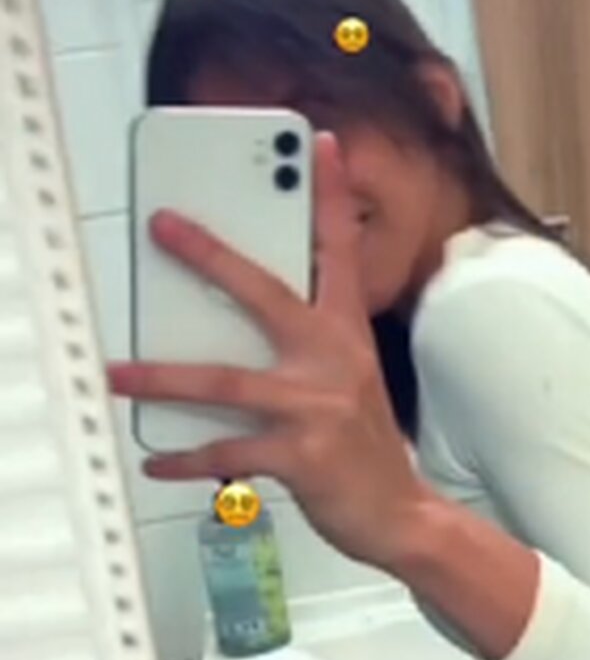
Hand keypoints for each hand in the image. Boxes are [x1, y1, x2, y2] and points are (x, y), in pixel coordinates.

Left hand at [108, 133, 435, 572]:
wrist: (401, 512)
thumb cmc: (365, 446)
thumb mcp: (348, 384)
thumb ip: (303, 351)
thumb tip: (229, 331)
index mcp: (348, 337)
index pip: (341, 253)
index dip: (332, 196)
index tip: (320, 147)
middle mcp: (335, 360)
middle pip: (267, 293)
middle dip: (212, 256)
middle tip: (165, 227)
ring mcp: (318, 406)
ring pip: (226, 379)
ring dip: (163, 377)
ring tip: (118, 373)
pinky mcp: (301, 454)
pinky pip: (227, 450)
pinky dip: (186, 457)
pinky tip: (158, 459)